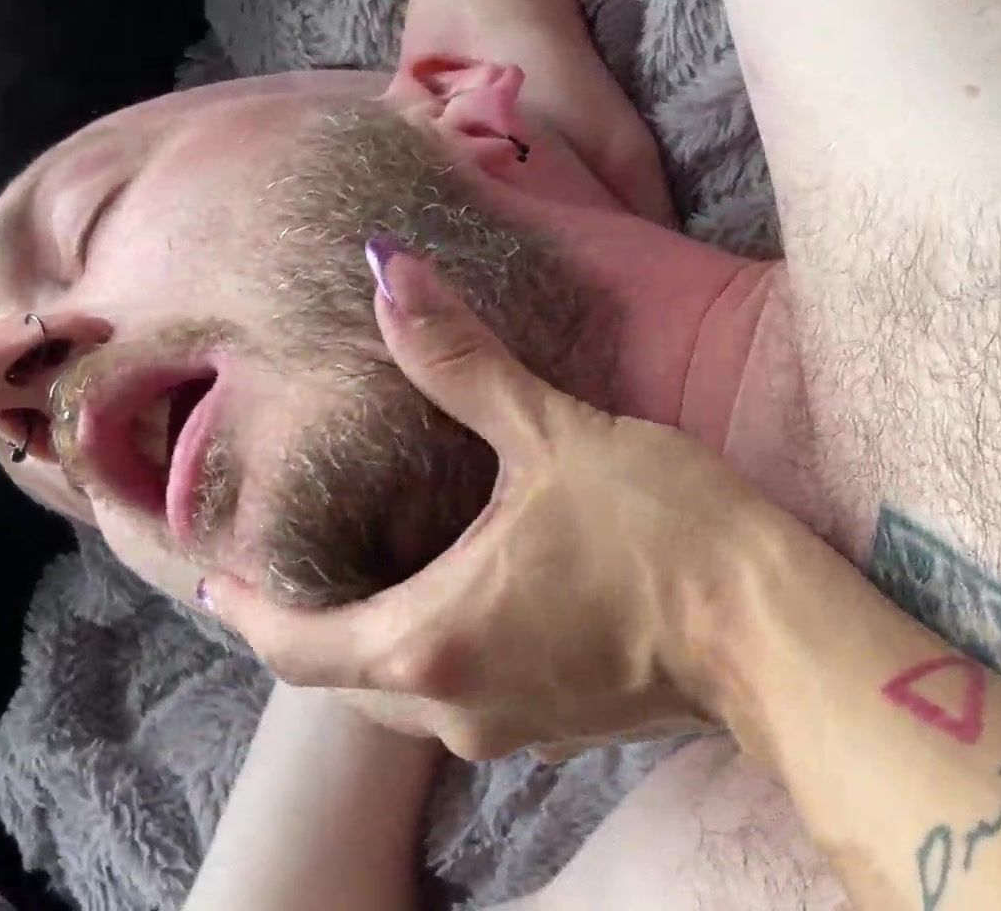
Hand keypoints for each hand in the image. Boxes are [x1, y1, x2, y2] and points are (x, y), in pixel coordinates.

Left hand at [204, 243, 772, 758]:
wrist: (777, 628)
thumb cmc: (666, 536)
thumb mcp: (556, 437)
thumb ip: (462, 362)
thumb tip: (389, 273)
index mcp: (425, 644)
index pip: (292, 645)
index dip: (248, 607)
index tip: (223, 574)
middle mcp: (456, 707)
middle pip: (345, 683)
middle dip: (314, 630)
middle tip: (297, 572)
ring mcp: (518, 728)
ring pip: (413, 703)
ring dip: (387, 650)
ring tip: (383, 583)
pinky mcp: (572, 728)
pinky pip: (478, 702)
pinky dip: (453, 661)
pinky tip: (481, 610)